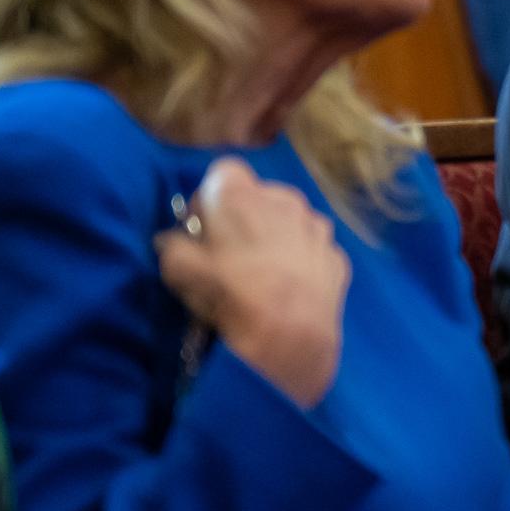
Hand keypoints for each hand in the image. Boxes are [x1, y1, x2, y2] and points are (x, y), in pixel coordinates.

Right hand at [154, 158, 347, 406]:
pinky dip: (300, 262)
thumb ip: (173, 247)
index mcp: (243, 195)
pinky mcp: (338, 255)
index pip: (222, 172)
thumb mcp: (181, 272)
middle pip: (259, 197)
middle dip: (243, 218)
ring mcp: (318, 227)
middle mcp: (287, 198)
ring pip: (290, 222)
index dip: (209, 198)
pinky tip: (290, 289)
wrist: (294, 338)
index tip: (203, 228)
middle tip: (230, 253)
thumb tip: (172, 240)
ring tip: (262, 274)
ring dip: (275, 237)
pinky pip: (311, 250)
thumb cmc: (232, 295)